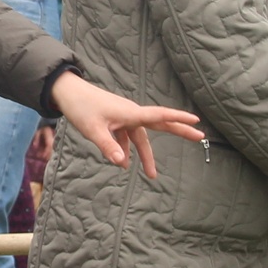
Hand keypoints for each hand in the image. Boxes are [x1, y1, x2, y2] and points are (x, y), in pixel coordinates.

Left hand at [50, 72, 202, 178]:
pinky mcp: (115, 120)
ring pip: (140, 137)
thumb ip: (108, 147)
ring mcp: (124, 116)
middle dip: (179, 131)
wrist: (68, 93)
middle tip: (199, 137)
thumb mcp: (93, 130)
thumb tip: (122, 164)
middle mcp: (131, 113)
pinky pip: (126, 136)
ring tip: (152, 175)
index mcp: (130, 113)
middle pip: (159, 124)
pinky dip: (127, 149)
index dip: (179, 119)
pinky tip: (124, 163)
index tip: (196, 121)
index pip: (160, 116)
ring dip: (144, 154)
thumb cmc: (81, 108)